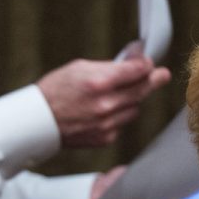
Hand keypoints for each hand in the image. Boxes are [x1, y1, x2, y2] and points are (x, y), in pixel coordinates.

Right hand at [37, 57, 170, 147]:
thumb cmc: (55, 90)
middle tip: (161, 75)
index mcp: (99, 82)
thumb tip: (133, 61)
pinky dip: (118, 116)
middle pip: (143, 90)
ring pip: (135, 108)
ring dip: (132, 99)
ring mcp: (107, 124)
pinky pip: (122, 123)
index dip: (146, 64)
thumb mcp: (79, 67)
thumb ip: (109, 66)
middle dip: (154, 80)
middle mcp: (106, 104)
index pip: (138, 70)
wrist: (37, 122)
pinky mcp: (105, 138)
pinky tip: (104, 111)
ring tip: (117, 94)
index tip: (148, 63)